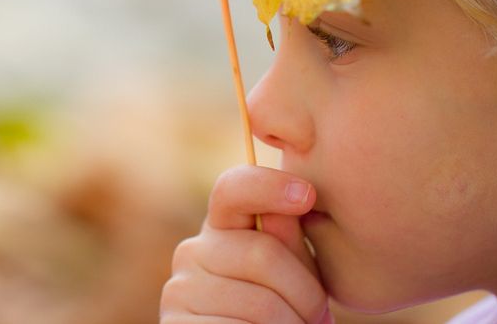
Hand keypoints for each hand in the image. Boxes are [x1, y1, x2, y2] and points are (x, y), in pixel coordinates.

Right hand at [160, 165, 331, 322]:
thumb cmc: (283, 317)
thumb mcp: (296, 277)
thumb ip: (290, 243)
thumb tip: (288, 205)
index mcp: (221, 230)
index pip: (232, 189)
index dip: (267, 185)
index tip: (306, 195)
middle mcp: (191, 252)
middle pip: (263, 254)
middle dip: (306, 294)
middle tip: (317, 316)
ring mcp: (179, 290)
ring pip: (261, 303)